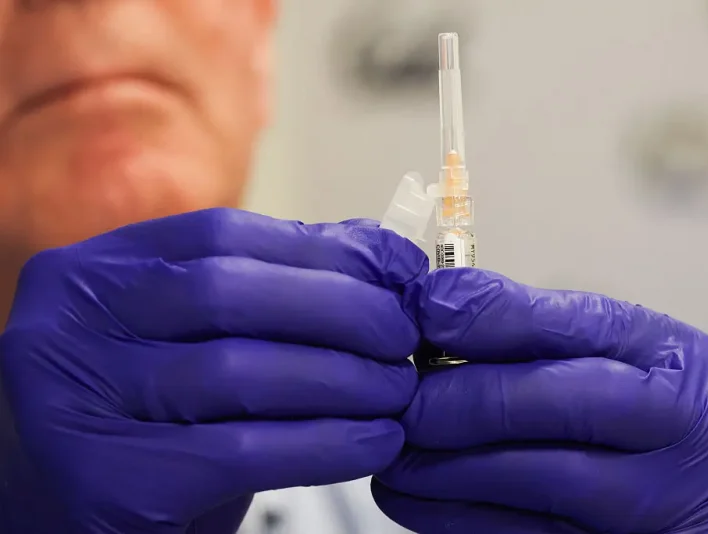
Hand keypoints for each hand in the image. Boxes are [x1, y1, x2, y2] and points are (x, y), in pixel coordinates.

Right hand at [0, 208, 426, 532]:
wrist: (72, 508)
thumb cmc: (148, 416)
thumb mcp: (190, 336)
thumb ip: (270, 285)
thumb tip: (377, 254)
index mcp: (96, 273)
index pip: (222, 234)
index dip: (325, 250)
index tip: (396, 271)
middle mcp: (70, 327)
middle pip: (229, 293)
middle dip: (341, 310)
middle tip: (403, 336)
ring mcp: (77, 405)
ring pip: (241, 372)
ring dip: (344, 379)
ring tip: (397, 389)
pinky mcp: (111, 484)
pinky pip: (244, 451)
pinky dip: (325, 443)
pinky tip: (374, 441)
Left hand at [374, 268, 707, 533]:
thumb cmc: (658, 413)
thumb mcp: (624, 356)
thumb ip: (541, 330)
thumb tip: (440, 304)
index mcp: (679, 363)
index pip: (575, 325)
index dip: (487, 316)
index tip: (426, 310)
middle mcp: (687, 433)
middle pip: (551, 403)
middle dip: (456, 401)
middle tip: (399, 401)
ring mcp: (664, 507)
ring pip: (534, 481)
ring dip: (443, 466)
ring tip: (394, 454)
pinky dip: (457, 517)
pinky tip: (416, 499)